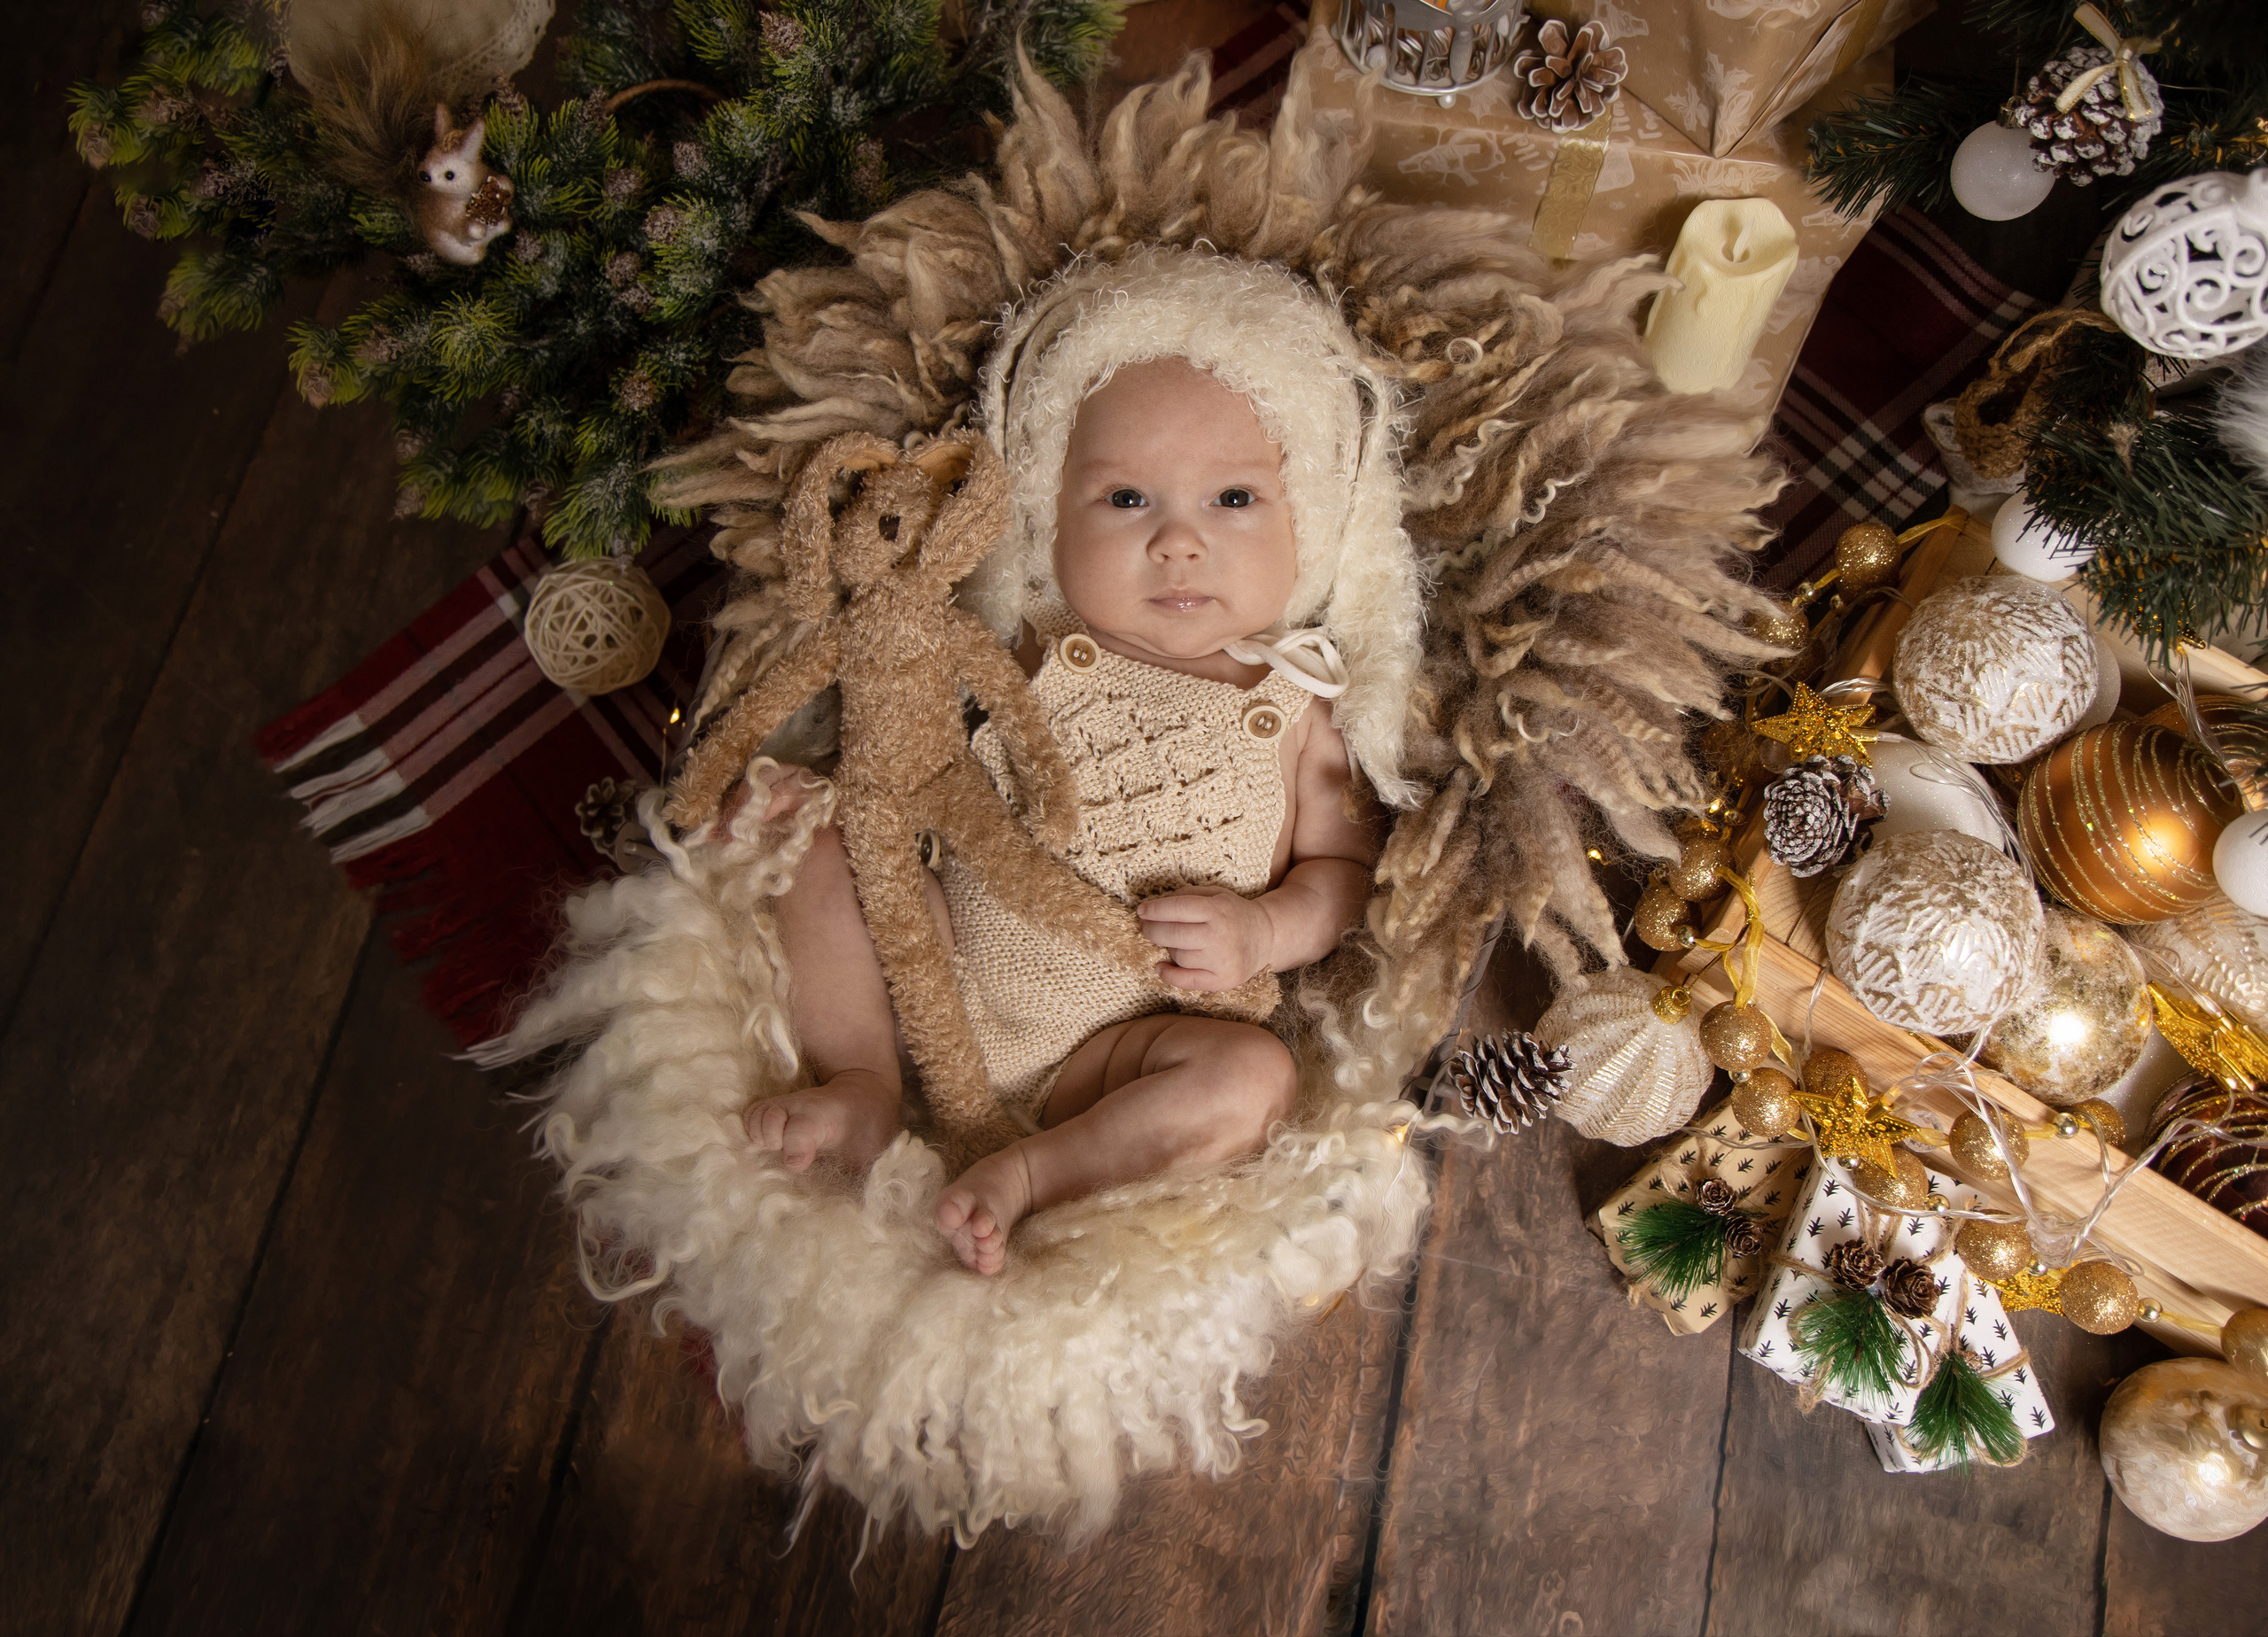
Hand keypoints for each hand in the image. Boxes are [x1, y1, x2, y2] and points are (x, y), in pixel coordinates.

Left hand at [1136, 887, 1273, 990]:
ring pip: (1179, 956)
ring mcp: (1222, 960)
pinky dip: (1169, 975)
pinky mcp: (1223, 980)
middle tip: (1145, 927)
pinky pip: (1187, 980)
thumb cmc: (1233, 913)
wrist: (1266, 937)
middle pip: (1173, 935)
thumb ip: (1187, 895)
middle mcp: (1220, 935)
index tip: (1142, 911)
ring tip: (1170, 942)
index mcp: (1218, 909)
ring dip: (1168, 948)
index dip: (1154, 910)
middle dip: (1152, 930)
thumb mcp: (1215, 895)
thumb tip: (1155, 907)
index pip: (1177, 908)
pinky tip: (1161, 966)